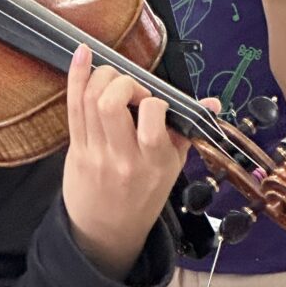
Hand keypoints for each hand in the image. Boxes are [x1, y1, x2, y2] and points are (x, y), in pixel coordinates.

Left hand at [63, 44, 217, 278]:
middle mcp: (123, 157)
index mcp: (154, 161)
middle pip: (112, 103)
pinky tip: (83, 53)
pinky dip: (76, 75)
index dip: (154, 99)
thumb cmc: (144, 196)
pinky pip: (72, 106)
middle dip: (124, 82)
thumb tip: (213, 102)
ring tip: (115, 80)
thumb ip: (188, 131)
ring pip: (90, 100)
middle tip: (133, 91)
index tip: (156, 102)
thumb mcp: (174, 168)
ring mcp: (95, 153)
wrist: (106, 233)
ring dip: (103, 76)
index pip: (152, 118)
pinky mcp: (76, 150)